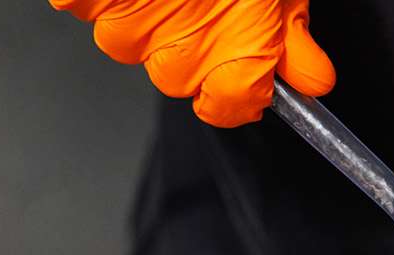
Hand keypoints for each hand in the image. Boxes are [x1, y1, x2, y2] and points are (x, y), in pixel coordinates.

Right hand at [51, 0, 334, 126]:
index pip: (227, 105)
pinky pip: (81, 4)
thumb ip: (293, 35)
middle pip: (174, 75)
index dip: (237, 92)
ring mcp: (125, 23)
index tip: (246, 72)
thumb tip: (312, 80)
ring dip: (144, 10)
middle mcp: (178, 47)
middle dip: (189, 40)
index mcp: (234, 51)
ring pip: (123, 40)